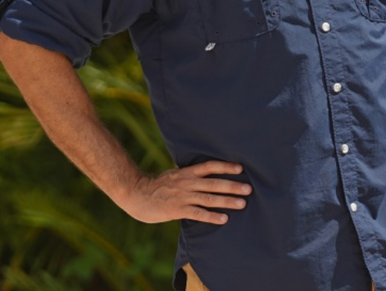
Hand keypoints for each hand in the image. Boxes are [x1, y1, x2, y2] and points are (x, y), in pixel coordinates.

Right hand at [122, 160, 252, 224]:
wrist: (136, 193)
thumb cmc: (155, 186)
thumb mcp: (173, 176)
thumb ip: (188, 176)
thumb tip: (203, 176)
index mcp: (186, 173)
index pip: (209, 166)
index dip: (225, 166)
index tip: (240, 168)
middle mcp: (187, 182)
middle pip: (213, 183)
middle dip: (232, 185)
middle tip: (249, 189)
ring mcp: (182, 196)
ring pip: (208, 198)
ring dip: (227, 201)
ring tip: (242, 203)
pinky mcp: (177, 210)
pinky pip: (198, 213)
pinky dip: (212, 216)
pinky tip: (224, 219)